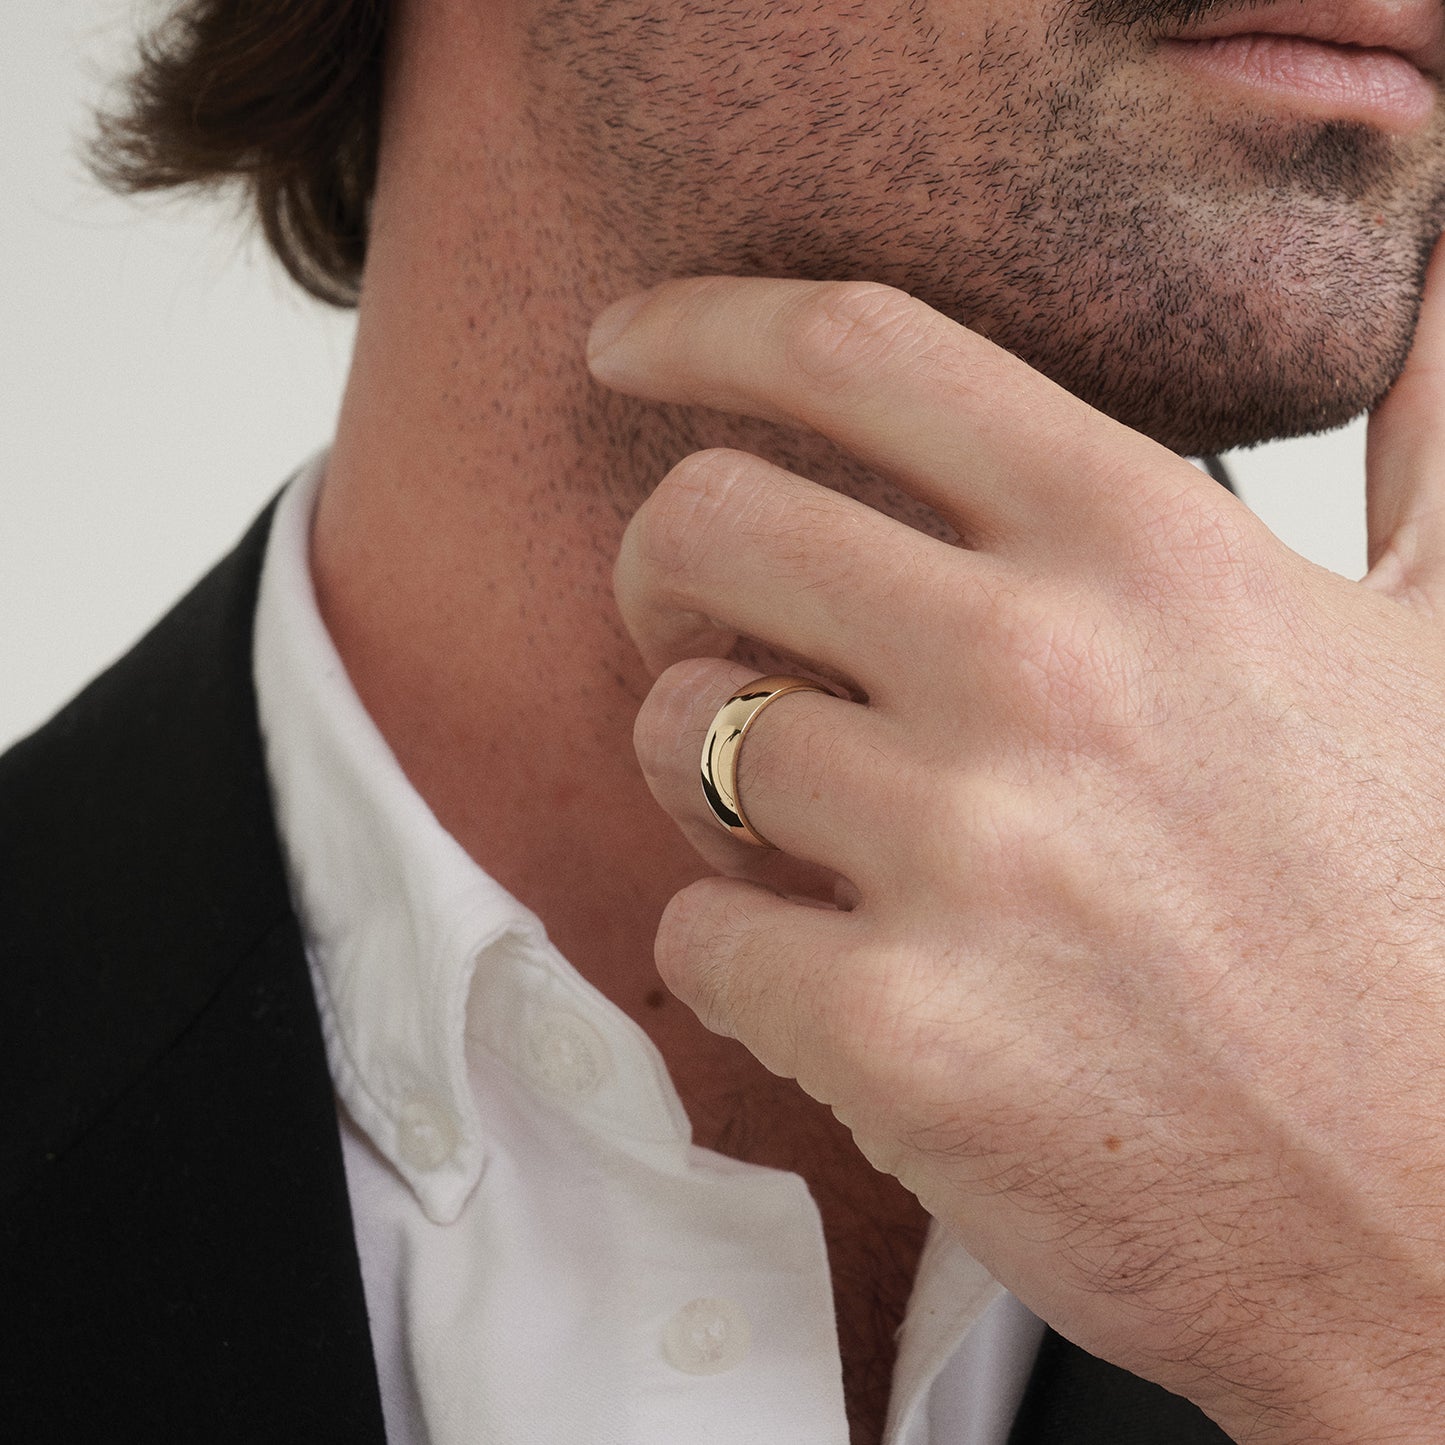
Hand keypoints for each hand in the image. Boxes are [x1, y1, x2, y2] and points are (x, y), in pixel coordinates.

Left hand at [587, 251, 1444, 1442]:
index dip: (706, 326)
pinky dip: (731, 951)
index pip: (859, 350)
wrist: (1444, 1219)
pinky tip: (828, 974)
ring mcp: (961, 853)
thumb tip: (1424, 280)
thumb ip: (1420, 447)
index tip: (627, 346)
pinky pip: (698, 936)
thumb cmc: (1429, 926)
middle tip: (688, 622)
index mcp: (1150, 549)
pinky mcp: (896, 1032)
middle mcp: (1039, 671)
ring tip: (789, 831)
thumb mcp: (1437, 644)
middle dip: (659, 570)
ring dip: (703, 774)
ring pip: (684, 734)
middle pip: (708, 522)